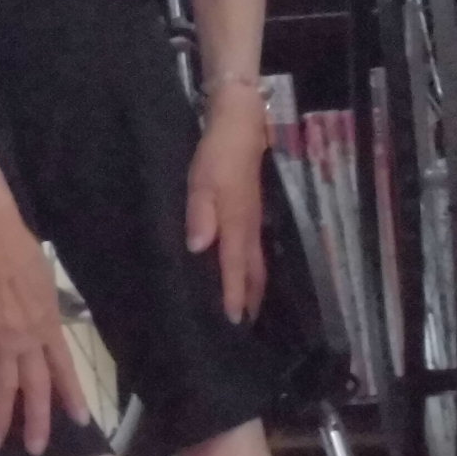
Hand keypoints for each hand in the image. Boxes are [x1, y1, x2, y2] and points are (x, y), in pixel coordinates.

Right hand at [0, 213, 90, 455]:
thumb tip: (41, 314)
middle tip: (38, 449)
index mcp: (48, 325)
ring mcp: (0, 341)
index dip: (72, 395)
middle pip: (36, 388)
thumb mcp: (44, 281)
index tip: (80, 419)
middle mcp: (27, 340)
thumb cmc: (19, 250)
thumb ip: (43, 306)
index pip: (64, 368)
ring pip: (2, 389)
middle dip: (38, 421)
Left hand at [187, 88, 269, 322]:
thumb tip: (199, 248)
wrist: (241, 129)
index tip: (233, 320)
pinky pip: (255, 252)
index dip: (234, 294)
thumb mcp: (201, 182)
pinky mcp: (252, 215)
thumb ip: (200, 214)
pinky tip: (245, 275)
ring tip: (248, 310)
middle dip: (251, 299)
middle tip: (244, 326)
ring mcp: (254, 222)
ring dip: (254, 288)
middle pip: (253, 272)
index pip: (235, 267)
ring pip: (258, 264)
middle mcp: (249, 229)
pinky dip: (253, 271)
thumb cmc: (217, 156)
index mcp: (236, 225)